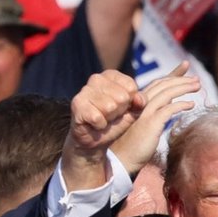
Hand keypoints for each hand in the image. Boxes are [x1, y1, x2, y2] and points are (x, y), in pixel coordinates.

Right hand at [62, 70, 146, 190]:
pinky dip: (100, 126)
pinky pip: (98, 117)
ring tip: (103, 119)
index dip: (130, 103)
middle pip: (122, 97)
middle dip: (119, 112)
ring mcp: (85, 90)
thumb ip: (140, 102)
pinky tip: (95, 124)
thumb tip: (139, 100)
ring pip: (110, 106)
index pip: (131, 87)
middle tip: (110, 116)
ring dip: (109, 119)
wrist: (96, 140)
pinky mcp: (77, 104)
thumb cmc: (114, 122)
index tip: (122, 108)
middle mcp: (97, 79)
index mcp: (111, 76)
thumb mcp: (133, 112)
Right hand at [112, 61, 200, 174]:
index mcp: (141, 103)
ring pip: (166, 93)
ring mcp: (145, 112)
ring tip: (197, 86)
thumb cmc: (135, 147)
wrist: (123, 160)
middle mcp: (142, 104)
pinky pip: (168, 109)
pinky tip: (191, 105)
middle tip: (196, 79)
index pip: (159, 83)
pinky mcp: (150, 123)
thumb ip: (157, 116)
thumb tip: (168, 111)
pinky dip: (181, 105)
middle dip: (181, 79)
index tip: (186, 66)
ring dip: (183, 87)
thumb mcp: (147, 127)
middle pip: (163, 84)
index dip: (173, 74)